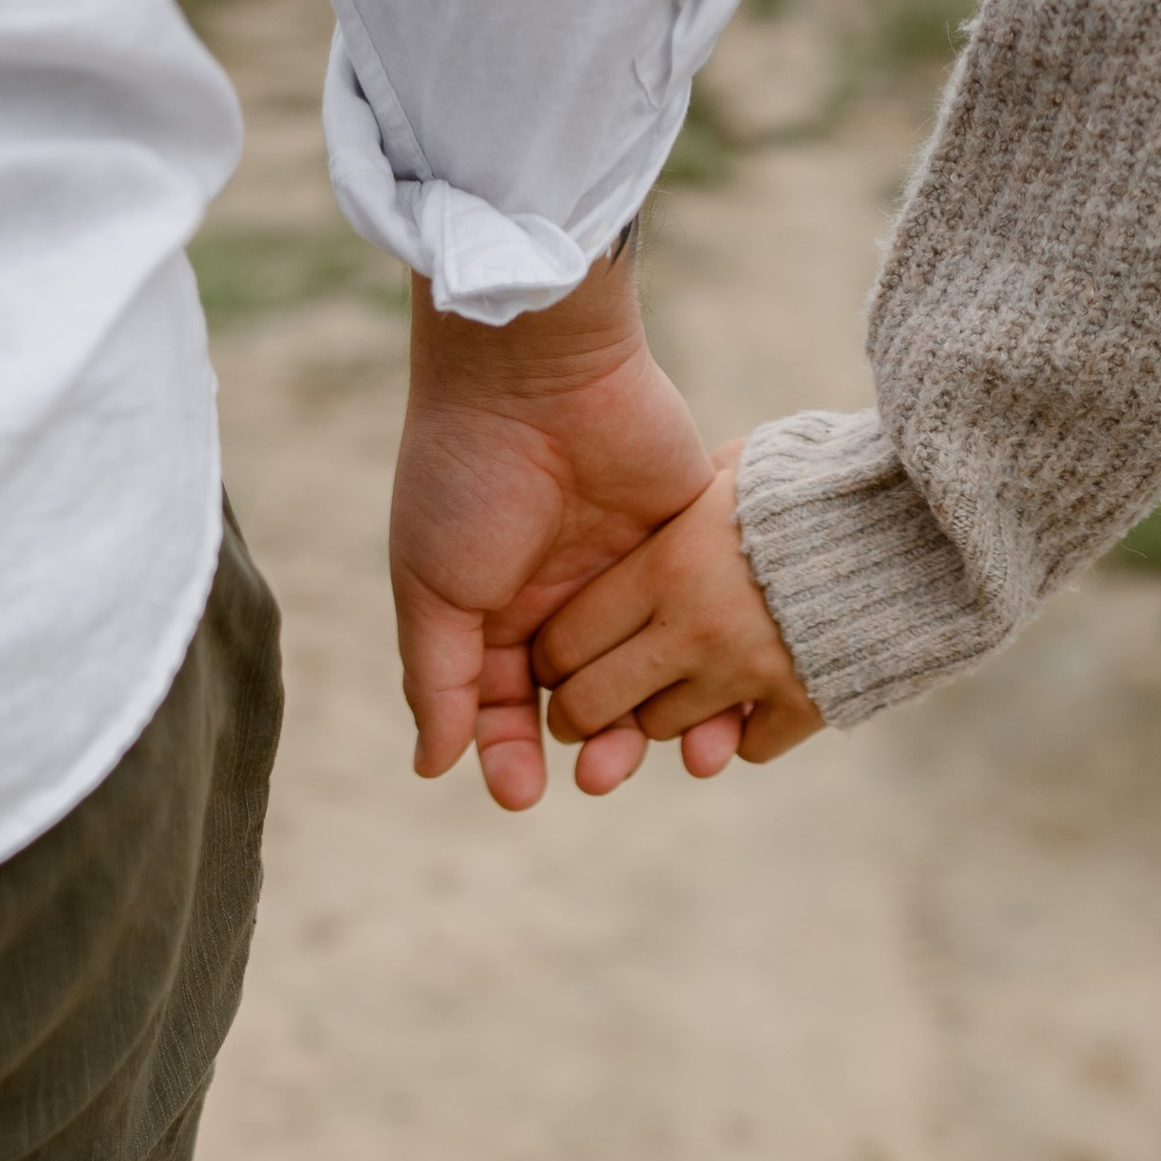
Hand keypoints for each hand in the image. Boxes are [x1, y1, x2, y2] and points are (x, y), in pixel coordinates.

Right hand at [391, 259, 747, 808]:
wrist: (536, 369)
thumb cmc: (466, 475)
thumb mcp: (434, 587)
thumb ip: (440, 680)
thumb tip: (432, 767)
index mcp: (497, 611)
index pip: (505, 707)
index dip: (510, 753)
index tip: (524, 791)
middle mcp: (564, 600)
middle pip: (588, 701)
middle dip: (598, 747)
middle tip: (603, 777)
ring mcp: (630, 572)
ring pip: (656, 671)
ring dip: (666, 722)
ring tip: (679, 755)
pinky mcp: (688, 542)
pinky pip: (708, 618)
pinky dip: (722, 666)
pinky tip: (729, 708)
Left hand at [531, 448, 824, 789]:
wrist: (915, 515)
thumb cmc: (813, 482)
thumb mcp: (731, 473)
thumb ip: (677, 505)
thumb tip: (647, 506)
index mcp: (664, 566)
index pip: (564, 643)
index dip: (552, 660)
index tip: (559, 661)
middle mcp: (693, 629)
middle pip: (593, 706)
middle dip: (582, 715)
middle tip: (589, 711)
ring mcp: (746, 673)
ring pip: (663, 731)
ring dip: (666, 716)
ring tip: (685, 684)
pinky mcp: (803, 703)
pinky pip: (748, 748)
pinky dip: (746, 731)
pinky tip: (755, 700)